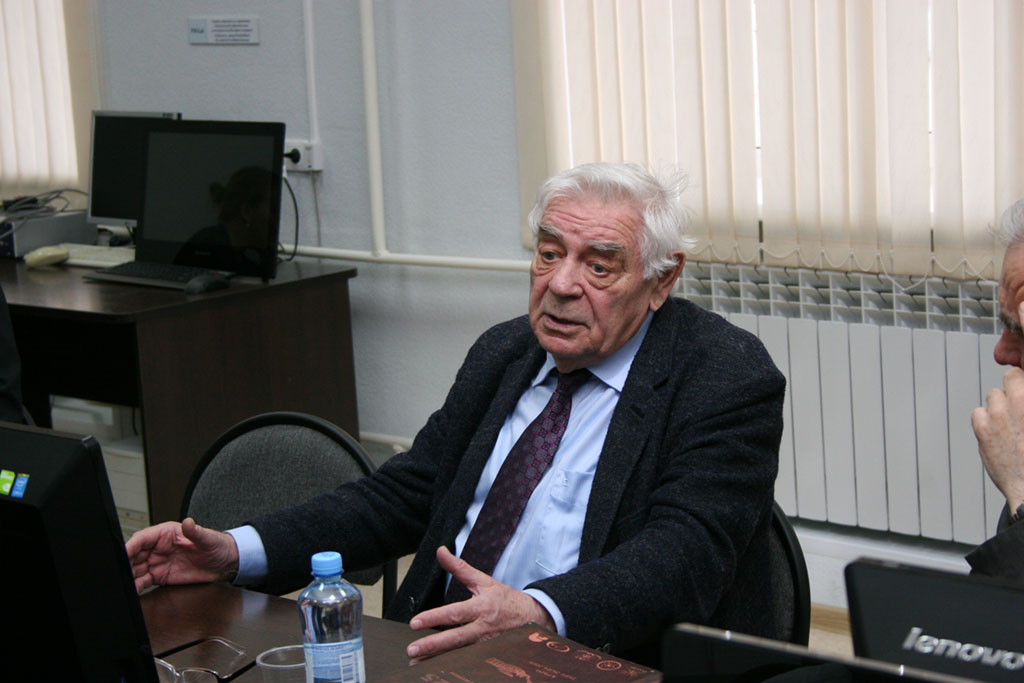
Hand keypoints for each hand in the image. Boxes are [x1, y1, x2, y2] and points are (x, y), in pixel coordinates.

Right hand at [124, 517, 238, 592]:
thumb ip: (196, 532)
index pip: (142, 538)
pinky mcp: (160, 577)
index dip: (130, 546)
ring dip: (128, 577)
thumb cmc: (216, 545)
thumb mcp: (207, 538)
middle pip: (133, 555)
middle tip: (120, 574)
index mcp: (165, 534)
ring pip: (135, 569)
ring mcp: (157, 563)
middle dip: (125, 564)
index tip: (123, 554)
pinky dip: (136, 586)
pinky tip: (132, 591)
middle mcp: (157, 548)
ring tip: (123, 585)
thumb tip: (188, 522)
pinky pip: (143, 581)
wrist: (223, 564)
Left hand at [405, 546, 554, 659]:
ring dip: (437, 660)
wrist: (532, 617)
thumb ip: (459, 567)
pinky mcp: (488, 654)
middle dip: (432, 645)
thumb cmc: (504, 599)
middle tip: (412, 650)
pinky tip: (438, 669)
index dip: (434, 618)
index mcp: (481, 608)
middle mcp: (482, 628)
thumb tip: (441, 551)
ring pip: (459, 654)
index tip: (415, 623)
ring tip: (417, 664)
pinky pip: (468, 661)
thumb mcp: (483, 580)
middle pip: (455, 639)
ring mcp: (485, 644)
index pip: (454, 614)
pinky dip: (453, 665)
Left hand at [973, 367, 1023, 511]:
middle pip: (1010, 379)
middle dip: (1014, 388)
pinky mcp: (983, 429)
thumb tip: (1021, 399)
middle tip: (1020, 404)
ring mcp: (999, 415)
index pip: (1023, 374)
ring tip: (1011, 422)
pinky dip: (985, 419)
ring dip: (1000, 405)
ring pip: (993, 395)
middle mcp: (1019, 403)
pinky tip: (997, 431)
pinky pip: (978, 412)